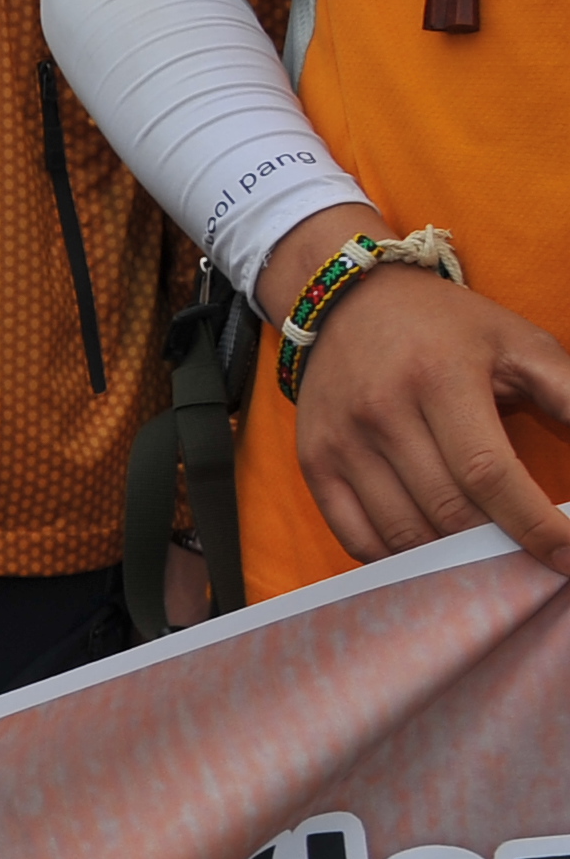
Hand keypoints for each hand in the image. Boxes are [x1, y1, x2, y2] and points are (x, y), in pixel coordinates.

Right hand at [262, 209, 569, 569]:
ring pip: (404, 533)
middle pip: (448, 511)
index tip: (567, 557)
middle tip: (528, 556)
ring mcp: (341, 440)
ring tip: (483, 554)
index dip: (533, 524)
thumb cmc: (448, 327)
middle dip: (498, 546)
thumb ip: (568, 393)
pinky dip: (399, 558)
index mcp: (439, 377)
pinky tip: (431, 548)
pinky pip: (357, 537)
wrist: (349, 300)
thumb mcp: (518, 343)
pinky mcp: (314, 461)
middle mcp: (381, 410)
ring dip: (451, 558)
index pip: (489, 472)